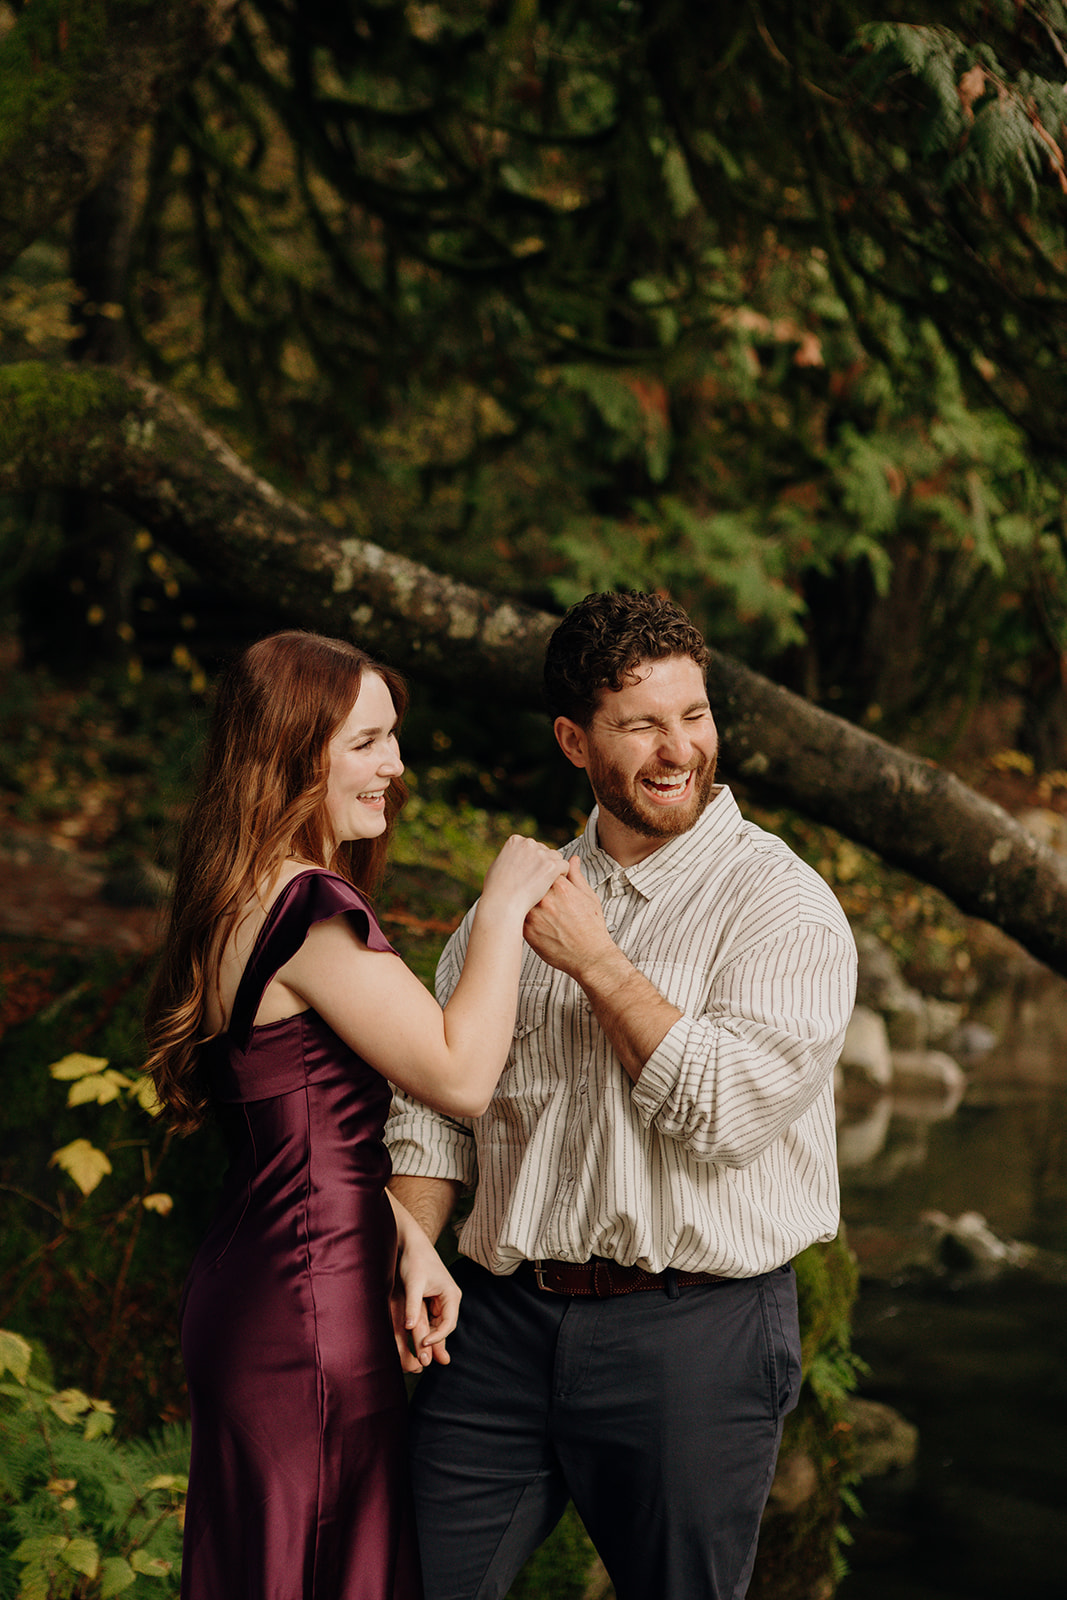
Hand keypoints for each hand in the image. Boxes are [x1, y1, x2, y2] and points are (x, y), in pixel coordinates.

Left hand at [389, 1198, 460, 1373]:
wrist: (411, 1244)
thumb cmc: (415, 1260)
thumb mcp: (414, 1283)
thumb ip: (413, 1306)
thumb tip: (410, 1327)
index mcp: (451, 1295)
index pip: (449, 1323)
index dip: (438, 1337)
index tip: (423, 1344)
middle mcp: (449, 1300)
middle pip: (443, 1328)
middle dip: (435, 1344)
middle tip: (425, 1363)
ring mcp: (440, 1301)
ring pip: (435, 1326)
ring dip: (428, 1340)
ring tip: (419, 1360)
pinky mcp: (430, 1301)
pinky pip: (428, 1320)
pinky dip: (422, 1331)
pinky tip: (414, 1344)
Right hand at [481, 834, 566, 916]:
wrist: (503, 903)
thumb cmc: (496, 890)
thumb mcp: (497, 866)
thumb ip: (509, 858)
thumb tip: (514, 858)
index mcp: (515, 841)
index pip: (532, 845)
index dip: (533, 860)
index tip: (531, 871)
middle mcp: (528, 844)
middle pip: (545, 850)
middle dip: (543, 863)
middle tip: (539, 879)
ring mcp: (541, 854)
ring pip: (556, 857)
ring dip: (553, 868)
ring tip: (547, 883)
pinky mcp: (551, 865)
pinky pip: (564, 866)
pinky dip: (562, 875)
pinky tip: (554, 885)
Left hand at [523, 856, 613, 977]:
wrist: (590, 956)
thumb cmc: (591, 926)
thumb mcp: (588, 896)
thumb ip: (576, 876)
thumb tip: (572, 859)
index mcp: (561, 887)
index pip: (542, 870)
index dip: (542, 874)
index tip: (543, 878)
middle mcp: (545, 899)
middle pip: (529, 884)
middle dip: (531, 886)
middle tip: (535, 891)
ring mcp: (535, 916)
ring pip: (521, 900)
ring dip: (524, 900)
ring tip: (531, 906)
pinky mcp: (528, 931)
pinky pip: (518, 917)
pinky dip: (520, 916)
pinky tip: (527, 919)